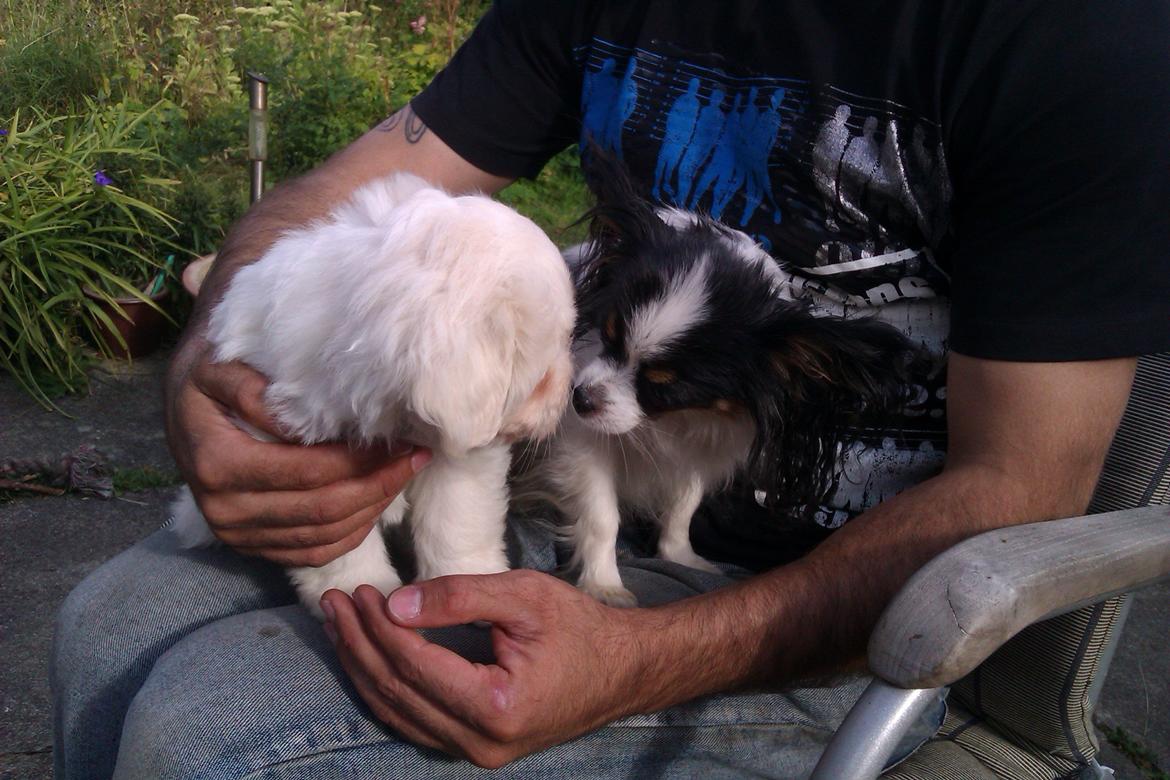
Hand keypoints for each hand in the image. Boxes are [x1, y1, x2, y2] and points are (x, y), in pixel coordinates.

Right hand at [164, 338, 430, 566]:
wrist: (183, 406)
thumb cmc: (209, 377)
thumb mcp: (219, 367)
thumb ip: (255, 391)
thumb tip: (300, 422)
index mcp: (217, 464)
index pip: (308, 472)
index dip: (360, 461)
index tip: (400, 440)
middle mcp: (224, 510)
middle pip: (322, 509)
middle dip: (378, 484)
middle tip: (415, 457)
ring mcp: (237, 535)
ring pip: (323, 536)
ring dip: (373, 508)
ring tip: (405, 474)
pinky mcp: (252, 547)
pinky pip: (312, 553)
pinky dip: (352, 533)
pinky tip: (378, 502)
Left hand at [320, 572, 648, 768]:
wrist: (622, 670)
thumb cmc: (580, 628)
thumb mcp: (524, 596)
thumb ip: (459, 597)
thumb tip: (395, 604)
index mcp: (496, 707)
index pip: (415, 666)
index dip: (380, 628)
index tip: (361, 593)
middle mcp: (482, 743)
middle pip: (397, 694)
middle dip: (359, 646)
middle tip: (335, 605)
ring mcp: (477, 753)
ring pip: (398, 714)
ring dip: (363, 669)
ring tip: (339, 627)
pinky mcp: (476, 748)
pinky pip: (414, 722)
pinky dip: (385, 689)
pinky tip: (368, 659)